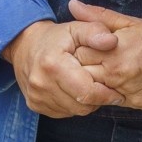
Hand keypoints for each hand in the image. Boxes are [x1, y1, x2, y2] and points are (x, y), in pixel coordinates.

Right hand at [5, 19, 122, 116]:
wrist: (24, 45)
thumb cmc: (55, 37)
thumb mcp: (76, 28)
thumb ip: (95, 33)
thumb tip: (112, 41)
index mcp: (53, 65)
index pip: (87, 92)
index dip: (106, 95)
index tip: (117, 93)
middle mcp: (41, 84)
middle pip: (82, 106)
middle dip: (97, 100)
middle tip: (104, 88)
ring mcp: (36, 97)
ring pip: (74, 112)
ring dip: (86, 103)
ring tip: (88, 86)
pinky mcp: (34, 105)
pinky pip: (63, 113)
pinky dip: (73, 105)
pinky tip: (74, 91)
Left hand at [63, 0, 141, 110]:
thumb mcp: (132, 23)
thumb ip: (99, 16)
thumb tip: (72, 5)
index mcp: (115, 49)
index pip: (77, 52)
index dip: (76, 49)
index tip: (79, 46)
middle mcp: (119, 72)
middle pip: (81, 74)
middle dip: (79, 68)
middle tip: (84, 61)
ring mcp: (126, 91)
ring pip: (93, 91)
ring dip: (91, 83)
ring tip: (98, 71)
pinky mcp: (135, 105)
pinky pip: (110, 101)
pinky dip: (107, 93)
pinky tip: (113, 83)